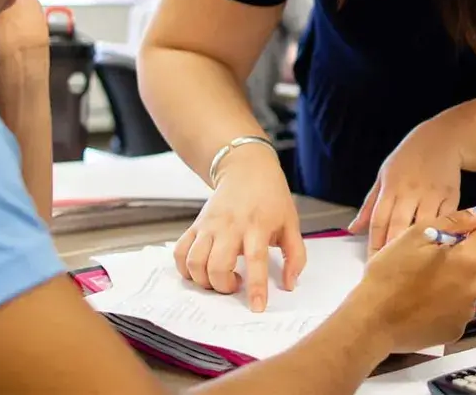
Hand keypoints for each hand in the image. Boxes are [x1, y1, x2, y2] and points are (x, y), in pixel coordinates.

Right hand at [172, 144, 305, 312]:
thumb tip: (290, 284)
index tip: (257, 307)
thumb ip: (296, 255)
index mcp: (257, 226)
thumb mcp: (291, 223)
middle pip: (217, 265)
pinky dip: (184, 268)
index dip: (256, 287)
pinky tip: (199, 271)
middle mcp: (230, 226)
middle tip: (234, 286)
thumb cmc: (271, 197)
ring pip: (194, 261)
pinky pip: (180, 251)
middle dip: (223, 287)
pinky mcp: (196, 224)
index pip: (256, 260)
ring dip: (203, 280)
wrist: (245, 168)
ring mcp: (209, 225)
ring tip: (217, 279)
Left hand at [348, 120, 462, 256]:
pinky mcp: (453, 198)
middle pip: (399, 226)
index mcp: (390, 187)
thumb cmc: (407, 160)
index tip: (372, 264)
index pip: (378, 220)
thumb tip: (352, 229)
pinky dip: (444, 238)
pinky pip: (447, 223)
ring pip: (424, 227)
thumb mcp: (383, 176)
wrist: (443, 140)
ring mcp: (432, 195)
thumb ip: (369, 205)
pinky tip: (439, 254)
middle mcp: (410, 192)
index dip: (374, 243)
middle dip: (394, 251)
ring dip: (419, 248)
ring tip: (414, 269)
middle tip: (391, 274)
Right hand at [349, 206, 475, 354]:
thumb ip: (453, 222)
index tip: (442, 237)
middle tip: (425, 260)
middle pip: (475, 262)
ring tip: (421, 283)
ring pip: (466, 286)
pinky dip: (445, 304)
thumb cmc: (391, 272)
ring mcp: (466, 313)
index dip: (465, 231)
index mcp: (467, 261)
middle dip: (457, 257)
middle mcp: (475, 288)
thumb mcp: (415, 236)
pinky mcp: (456, 331)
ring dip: (452, 280)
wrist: (374, 320)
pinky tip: (422, 303)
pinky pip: (457, 309)